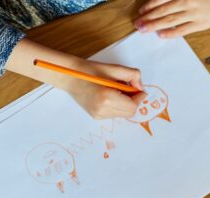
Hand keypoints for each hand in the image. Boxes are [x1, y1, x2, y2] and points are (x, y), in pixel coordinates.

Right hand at [4, 39, 145, 119]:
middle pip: (129, 112)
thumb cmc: (89, 70)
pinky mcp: (96, 116)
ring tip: (117, 91)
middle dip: (133, 101)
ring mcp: (98, 115)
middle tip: (130, 89)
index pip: (132, 106)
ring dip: (125, 104)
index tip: (140, 90)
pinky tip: (110, 96)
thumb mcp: (113, 68)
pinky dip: (117, 106)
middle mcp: (102, 110)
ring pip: (123, 114)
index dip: (139, 98)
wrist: (69, 77)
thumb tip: (141, 87)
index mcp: (106, 98)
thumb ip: (132, 75)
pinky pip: (114, 114)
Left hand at [135, 0, 209, 38]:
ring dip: (154, 26)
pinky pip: (183, 30)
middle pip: (161, 11)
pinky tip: (161, 35)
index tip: (141, 11)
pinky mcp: (202, 24)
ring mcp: (194, 13)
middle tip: (137, 24)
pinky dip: (171, 33)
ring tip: (144, 29)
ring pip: (169, 21)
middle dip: (148, 18)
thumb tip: (165, 2)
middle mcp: (186, 1)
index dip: (149, 5)